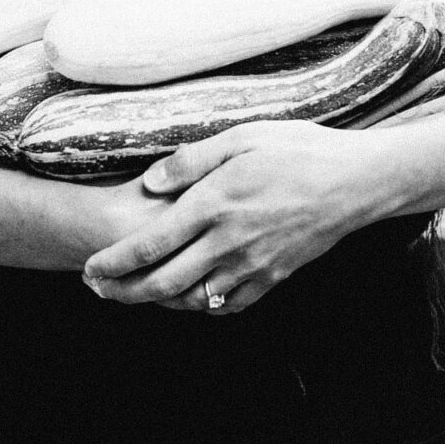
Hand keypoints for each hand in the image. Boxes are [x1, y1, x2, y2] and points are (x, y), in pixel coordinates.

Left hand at [82, 121, 382, 314]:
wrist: (355, 182)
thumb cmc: (299, 150)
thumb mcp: (242, 137)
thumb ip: (191, 160)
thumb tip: (149, 183)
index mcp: (214, 204)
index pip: (149, 245)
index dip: (113, 263)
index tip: (88, 270)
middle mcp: (227, 242)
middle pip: (162, 283)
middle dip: (123, 292)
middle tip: (98, 291)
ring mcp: (252, 265)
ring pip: (191, 300)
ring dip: (157, 302)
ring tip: (135, 293)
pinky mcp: (274, 277)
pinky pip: (227, 304)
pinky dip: (201, 306)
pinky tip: (190, 296)